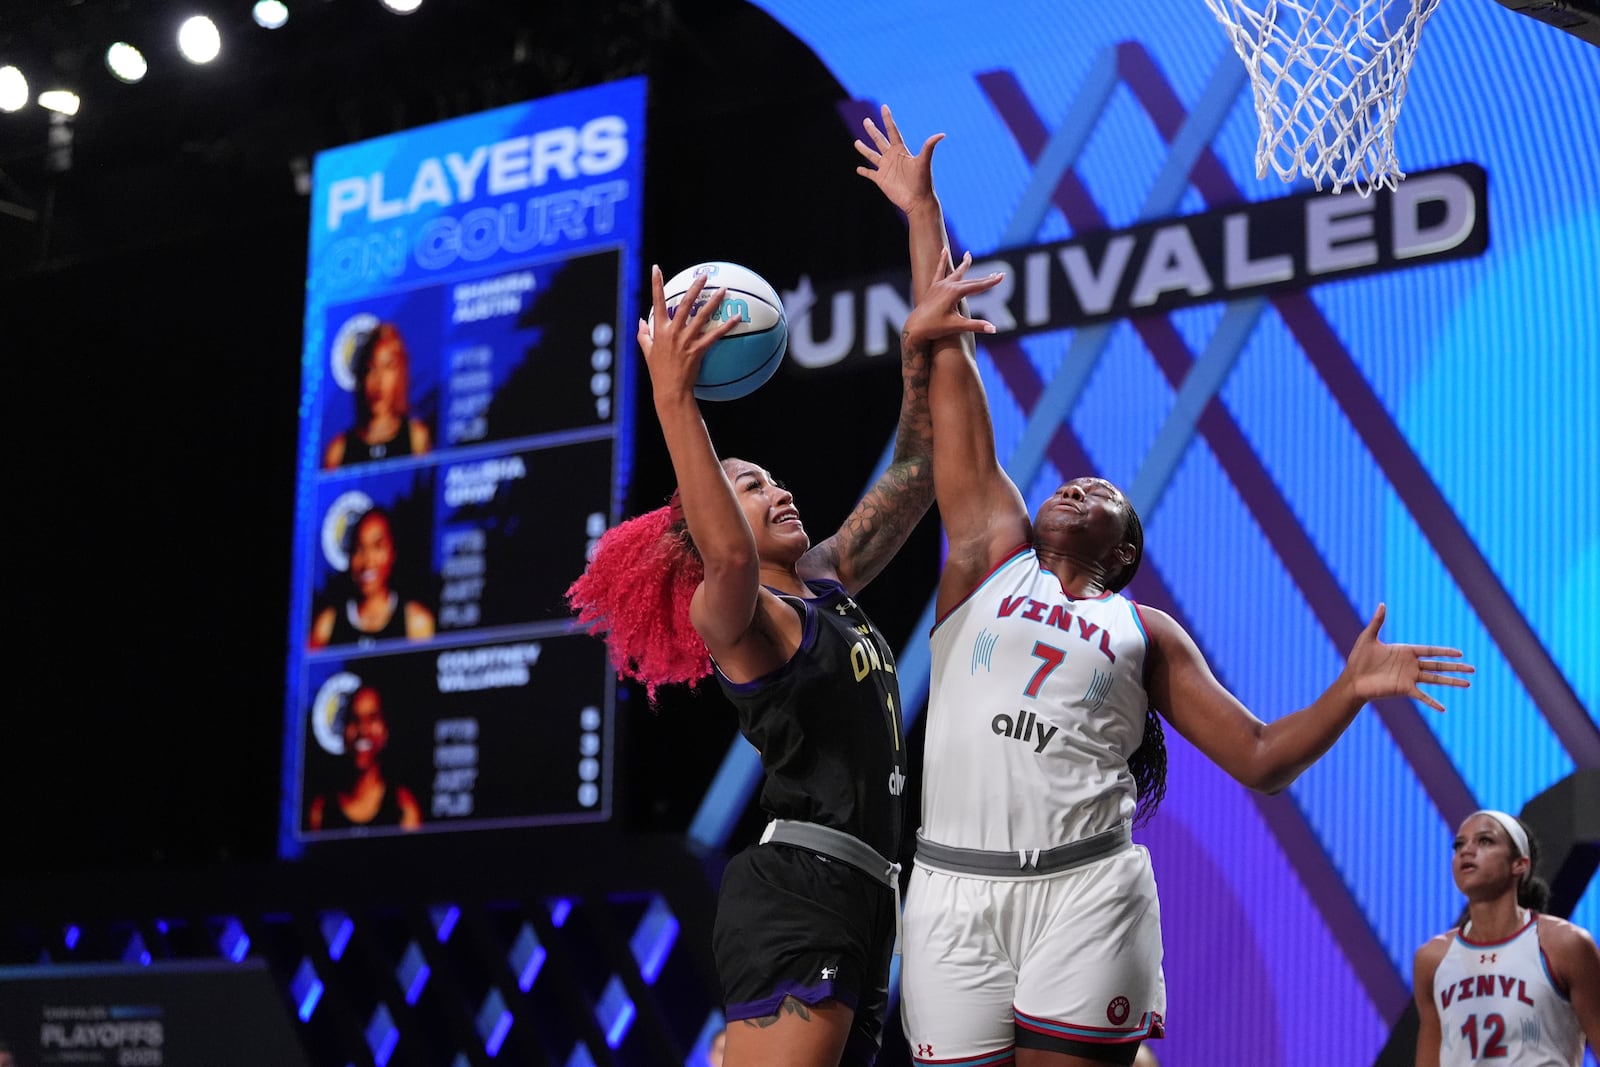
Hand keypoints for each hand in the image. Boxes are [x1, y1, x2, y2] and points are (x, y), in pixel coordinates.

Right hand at [637, 265, 741, 399]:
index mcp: (659, 330)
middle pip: (684, 304)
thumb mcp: (646, 352)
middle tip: (703, 276)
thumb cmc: (659, 372)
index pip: (656, 302)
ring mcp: (685, 341)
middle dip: (694, 288)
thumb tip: (640, 321)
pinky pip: (714, 335)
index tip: (656, 268)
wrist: (670, 391)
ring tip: (723, 290)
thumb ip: (643, 334)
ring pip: (701, 316)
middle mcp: (672, 332)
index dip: (655, 284)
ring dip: (713, 302)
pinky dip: (726, 326)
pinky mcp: (697, 350)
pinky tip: (737, 318)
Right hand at [854, 103, 944, 215]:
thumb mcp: (924, 162)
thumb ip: (929, 147)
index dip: (887, 119)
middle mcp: (892, 157)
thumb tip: (942, 134)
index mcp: (901, 150)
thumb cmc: (923, 181)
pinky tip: (858, 169)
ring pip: (872, 155)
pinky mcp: (881, 180)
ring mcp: (886, 168)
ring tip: (856, 142)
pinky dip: (864, 171)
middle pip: (880, 140)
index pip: (892, 131)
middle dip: (872, 130)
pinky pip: (870, 174)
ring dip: (864, 149)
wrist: (918, 201)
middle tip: (866, 120)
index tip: (884, 106)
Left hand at [902, 252, 1001, 343]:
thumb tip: (994, 329)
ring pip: (955, 273)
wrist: (914, 329)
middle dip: (984, 278)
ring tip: (969, 254)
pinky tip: (944, 250)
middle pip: (970, 280)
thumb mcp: (957, 326)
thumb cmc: (935, 328)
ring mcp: (939, 285)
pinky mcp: (933, 288)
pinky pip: (939, 271)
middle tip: (997, 274)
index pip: (977, 286)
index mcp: (955, 292)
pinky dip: (942, 261)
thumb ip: (976, 326)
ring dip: (964, 265)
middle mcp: (947, 285)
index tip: (1002, 276)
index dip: (991, 282)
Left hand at [1342, 604, 1473, 711]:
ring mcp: (1409, 678)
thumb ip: (1377, 621)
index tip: (1460, 653)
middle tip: (1473, 669)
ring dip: (1452, 682)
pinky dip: (1432, 702)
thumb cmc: (1358, 659)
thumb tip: (1382, 604)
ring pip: (1436, 679)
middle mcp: (1411, 665)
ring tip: (1468, 683)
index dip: (1445, 651)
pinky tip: (1444, 709)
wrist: (1352, 679)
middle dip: (1456, 667)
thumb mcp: (1368, 637)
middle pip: (1438, 665)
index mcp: (1405, 652)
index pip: (1430, 651)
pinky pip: (1422, 696)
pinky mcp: (1404, 689)